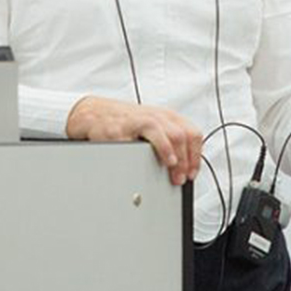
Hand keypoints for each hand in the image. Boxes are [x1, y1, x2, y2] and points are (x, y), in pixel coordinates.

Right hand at [66, 96, 202, 186]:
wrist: (95, 113)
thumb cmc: (127, 122)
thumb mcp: (154, 125)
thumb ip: (171, 139)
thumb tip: (186, 167)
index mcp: (166, 117)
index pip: (192, 133)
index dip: (195, 156)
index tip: (192, 172)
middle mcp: (155, 117)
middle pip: (180, 136)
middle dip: (184, 161)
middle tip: (179, 178)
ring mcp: (137, 122)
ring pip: (163, 133)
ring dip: (170, 154)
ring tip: (171, 168)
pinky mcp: (120, 130)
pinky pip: (133, 144)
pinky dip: (141, 157)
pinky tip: (144, 164)